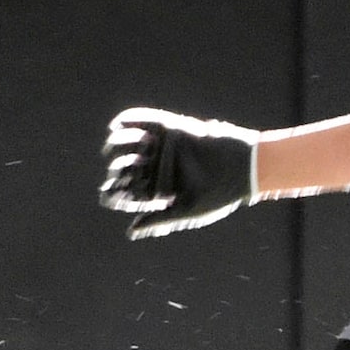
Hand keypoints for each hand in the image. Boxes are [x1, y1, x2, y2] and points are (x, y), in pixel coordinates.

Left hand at [99, 107, 258, 238]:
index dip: (115, 193)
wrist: (242, 167)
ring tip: (114, 147)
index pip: (130, 192)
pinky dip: (129, 118)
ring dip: (118, 143)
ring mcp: (163, 146)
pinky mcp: (171, 127)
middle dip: (116, 169)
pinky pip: (143, 119)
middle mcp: (159, 167)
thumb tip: (130, 231)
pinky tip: (116, 125)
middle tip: (117, 172)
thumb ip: (160, 219)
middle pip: (125, 167)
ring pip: (130, 142)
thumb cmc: (219, 194)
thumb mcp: (188, 211)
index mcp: (161, 190)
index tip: (107, 195)